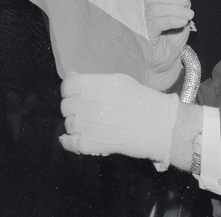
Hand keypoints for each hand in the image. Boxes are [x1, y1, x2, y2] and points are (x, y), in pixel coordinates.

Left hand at [59, 73, 178, 167]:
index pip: (67, 86)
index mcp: (91, 86)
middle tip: (90, 111)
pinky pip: (68, 143)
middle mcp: (84, 104)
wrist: (154, 124)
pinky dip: (69, 141)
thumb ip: (92, 80)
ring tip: (93, 125)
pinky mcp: (88, 144)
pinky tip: (78, 138)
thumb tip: (71, 75)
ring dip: (77, 124)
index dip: (73, 91)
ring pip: (69, 124)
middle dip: (76, 108)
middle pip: (66, 106)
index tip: (80, 94)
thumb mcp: (116, 80)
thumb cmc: (139, 99)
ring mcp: (84, 126)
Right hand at [143, 0, 194, 87]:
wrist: (163, 69)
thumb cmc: (169, 46)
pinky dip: (171, 18)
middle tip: (187, 4)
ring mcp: (140, 24)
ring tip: (188, 15)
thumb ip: (181, 9)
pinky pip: (156, 22)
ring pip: (156, 7)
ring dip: (176, 9)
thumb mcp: (180, 24)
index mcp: (150, 8)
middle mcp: (141, 13)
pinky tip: (183, 20)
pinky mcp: (142, 35)